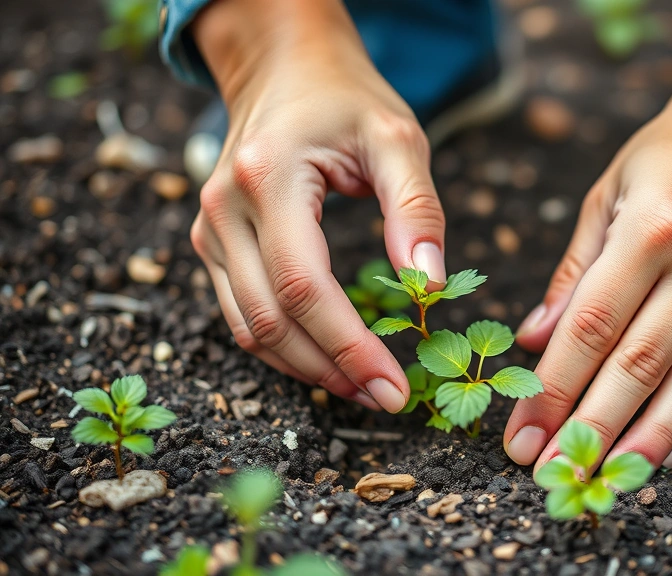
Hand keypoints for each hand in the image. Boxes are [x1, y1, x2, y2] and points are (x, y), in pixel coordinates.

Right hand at [189, 0, 445, 411]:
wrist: (284, 68)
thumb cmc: (346, 98)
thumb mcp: (397, 137)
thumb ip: (416, 208)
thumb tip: (430, 285)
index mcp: (266, 177)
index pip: (302, 285)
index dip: (348, 346)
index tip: (394, 387)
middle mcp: (223, 209)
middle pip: (269, 320)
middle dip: (331, 370)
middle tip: (388, 400)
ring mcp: (209, 229)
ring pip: (248, 329)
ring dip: (307, 369)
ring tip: (365, 388)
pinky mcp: (212, 244)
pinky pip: (241, 314)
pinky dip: (285, 347)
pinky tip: (331, 359)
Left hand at [504, 26, 671, 470]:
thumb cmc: (670, 154)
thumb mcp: (608, 193)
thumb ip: (573, 273)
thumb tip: (533, 341)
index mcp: (652, 230)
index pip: (592, 329)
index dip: (552, 390)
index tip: (521, 435)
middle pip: (638, 367)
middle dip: (588, 428)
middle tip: (552, 473)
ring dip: (644, 442)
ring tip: (605, 480)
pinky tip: (670, 455)